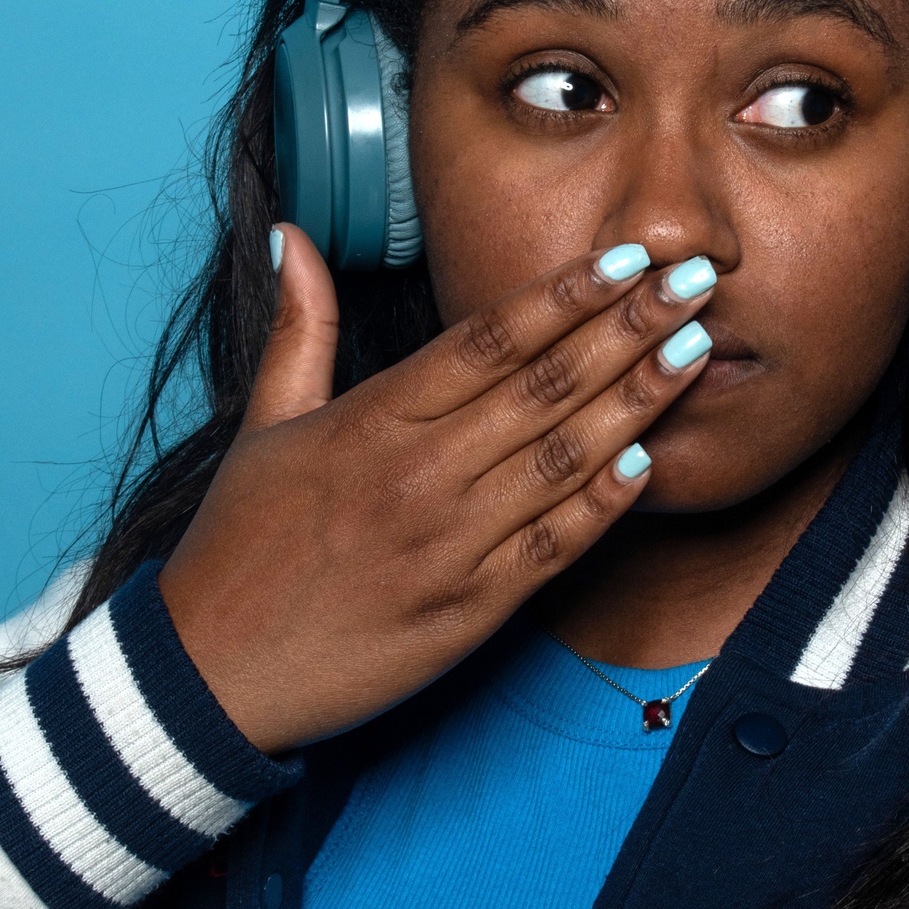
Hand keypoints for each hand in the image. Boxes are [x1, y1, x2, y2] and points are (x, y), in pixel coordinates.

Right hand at [157, 227, 714, 752]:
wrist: (211, 674)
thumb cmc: (239, 545)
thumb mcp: (263, 425)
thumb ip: (299, 328)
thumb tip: (289, 235)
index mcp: (373, 420)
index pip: (489, 339)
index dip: (565, 293)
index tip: (626, 256)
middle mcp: (420, 475)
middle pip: (545, 385)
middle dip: (630, 327)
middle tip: (698, 278)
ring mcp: (450, 545)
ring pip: (564, 459)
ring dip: (638, 401)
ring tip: (697, 348)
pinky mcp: (469, 612)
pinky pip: (552, 549)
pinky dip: (604, 506)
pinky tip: (650, 462)